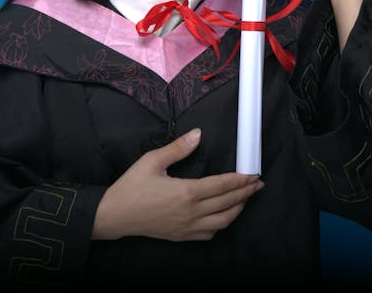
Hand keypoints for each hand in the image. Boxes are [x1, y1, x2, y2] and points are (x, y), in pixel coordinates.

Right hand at [92, 129, 263, 241]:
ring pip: (222, 222)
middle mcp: (191, 212)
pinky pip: (208, 234)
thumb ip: (178, 148)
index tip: (253, 174)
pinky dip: (221, 225)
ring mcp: (187, 227)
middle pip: (227, 203)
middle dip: (245, 193)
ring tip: (245, 199)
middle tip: (257, 184)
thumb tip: (197, 134)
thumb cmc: (131, 187)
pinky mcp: (181, 236)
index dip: (240, 180)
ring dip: (237, 210)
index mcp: (186, 192)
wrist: (114, 215)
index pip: (222, 185)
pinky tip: (222, 217)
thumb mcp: (152, 161)